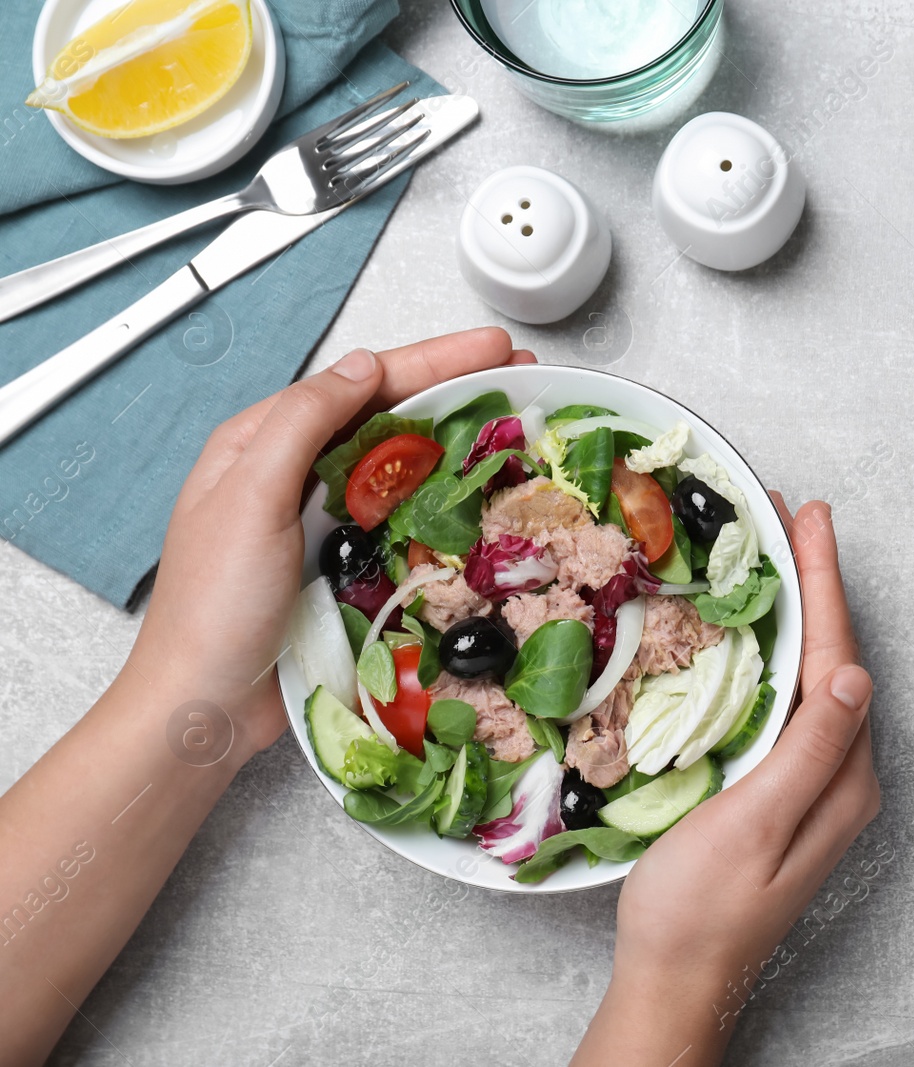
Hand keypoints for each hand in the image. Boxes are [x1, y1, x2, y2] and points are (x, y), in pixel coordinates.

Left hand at [128, 327, 532, 757]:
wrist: (206, 706)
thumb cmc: (215, 606)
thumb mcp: (250, 498)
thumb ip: (303, 424)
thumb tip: (364, 367)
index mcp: (262, 443)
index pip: (360, 384)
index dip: (432, 361)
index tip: (493, 349)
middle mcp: (294, 473)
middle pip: (386, 415)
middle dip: (455, 391)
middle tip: (519, 376)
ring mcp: (322, 520)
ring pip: (400, 463)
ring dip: (456, 441)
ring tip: (514, 427)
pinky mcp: (345, 564)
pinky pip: (403, 518)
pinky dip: (443, 499)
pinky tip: (479, 495)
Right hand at [571, 496, 880, 1066]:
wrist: (676, 982)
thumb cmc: (700, 912)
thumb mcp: (754, 825)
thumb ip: (808, 751)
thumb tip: (855, 673)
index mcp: (842, 778)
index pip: (837, 656)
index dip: (823, 580)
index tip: (809, 516)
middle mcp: (839, 775)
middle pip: (830, 656)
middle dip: (812, 582)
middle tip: (787, 515)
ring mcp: (812, 784)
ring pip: (808, 674)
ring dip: (792, 610)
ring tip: (771, 552)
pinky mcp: (779, 791)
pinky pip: (784, 701)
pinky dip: (771, 652)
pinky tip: (751, 631)